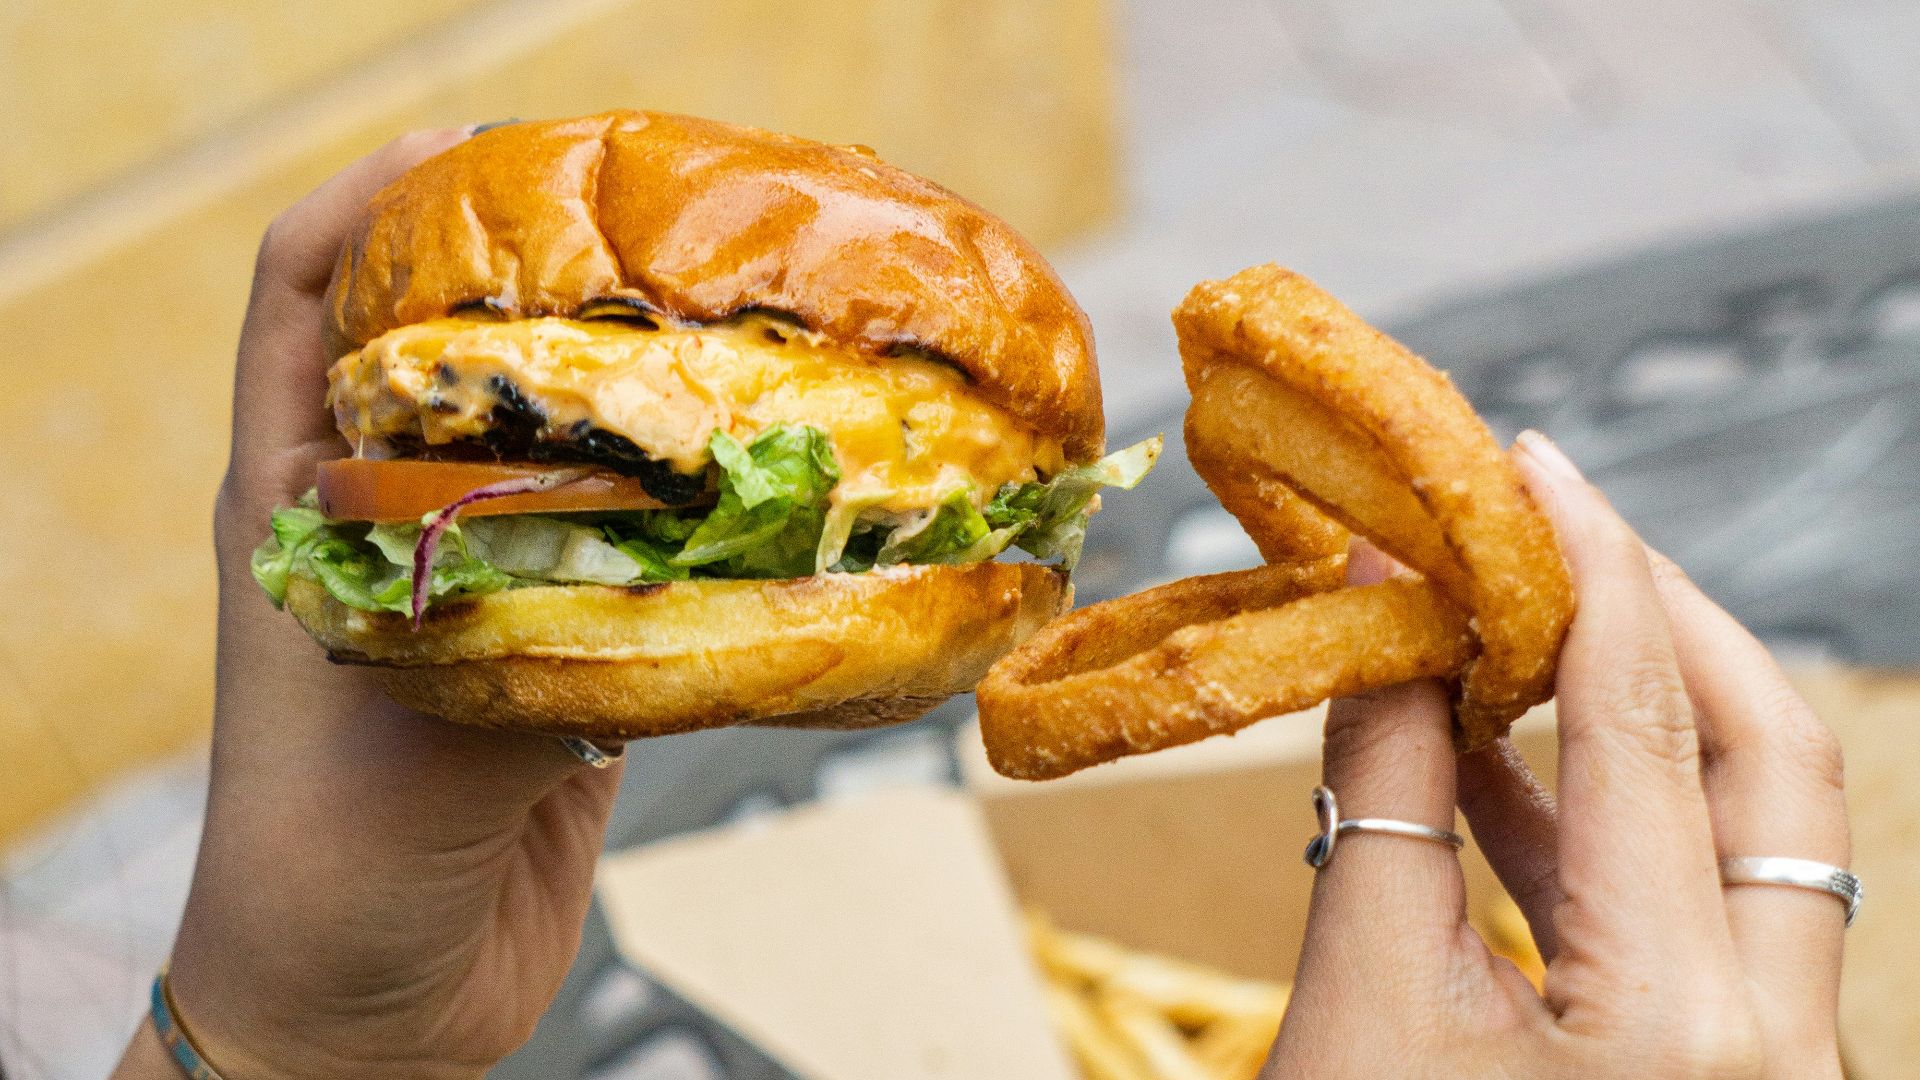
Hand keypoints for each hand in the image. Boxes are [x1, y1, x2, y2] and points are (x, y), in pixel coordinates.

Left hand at [114, 129, 625, 1079]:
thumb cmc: (329, 864)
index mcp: (299, 504)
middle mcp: (384, 526)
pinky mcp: (549, 665)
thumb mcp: (415, 714)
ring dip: (622, 406)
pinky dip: (679, 528)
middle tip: (642, 239)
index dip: (370, 200)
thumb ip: (526, 615)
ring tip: (719, 352)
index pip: (300, 296)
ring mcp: (472, 592)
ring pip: (544, 455)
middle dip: (530, 282)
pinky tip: (752, 507)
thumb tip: (662, 545)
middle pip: (441, 353)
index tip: (476, 150)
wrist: (364, 1008)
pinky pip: (619, 564)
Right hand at [1267, 431, 1847, 1078]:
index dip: (1583, 569)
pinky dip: (1613, 825)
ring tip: (1507, 634)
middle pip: (1768, 764)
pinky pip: (1709, 914)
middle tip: (1554, 531)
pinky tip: (1501, 770)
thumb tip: (1381, 616)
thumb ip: (1382, 795)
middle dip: (1662, 621)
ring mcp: (1779, 1073)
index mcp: (1677, 1029)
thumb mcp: (1356, 1003)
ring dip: (1634, 720)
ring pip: (1757, 840)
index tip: (1528, 463)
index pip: (1643, 727)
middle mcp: (1778, 1051)